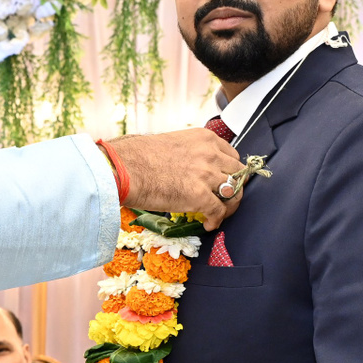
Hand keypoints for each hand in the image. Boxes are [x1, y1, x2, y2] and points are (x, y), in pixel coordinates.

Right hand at [103, 130, 247, 230]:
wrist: (124, 168)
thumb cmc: (138, 156)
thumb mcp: (172, 142)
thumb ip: (190, 153)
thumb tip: (191, 169)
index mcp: (204, 138)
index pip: (231, 155)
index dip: (229, 170)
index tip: (223, 180)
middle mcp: (210, 154)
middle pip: (238, 173)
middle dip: (234, 187)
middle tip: (225, 198)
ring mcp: (207, 175)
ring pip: (233, 193)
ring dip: (228, 206)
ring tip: (218, 213)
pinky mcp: (200, 196)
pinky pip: (219, 211)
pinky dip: (216, 220)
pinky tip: (208, 224)